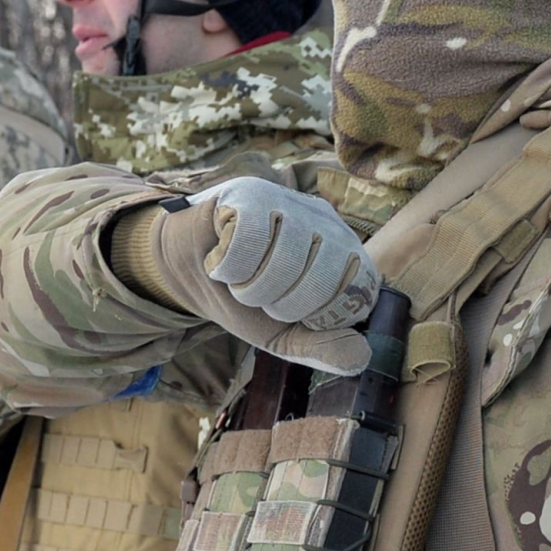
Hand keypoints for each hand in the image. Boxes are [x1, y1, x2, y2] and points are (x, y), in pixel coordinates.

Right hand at [123, 181, 376, 374]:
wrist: (190, 270)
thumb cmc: (244, 300)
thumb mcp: (284, 335)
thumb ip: (321, 348)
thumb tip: (361, 357)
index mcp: (346, 256)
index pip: (358, 293)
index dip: (319, 316)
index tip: (293, 313)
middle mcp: (326, 223)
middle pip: (320, 279)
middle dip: (280, 305)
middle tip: (261, 295)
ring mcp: (290, 202)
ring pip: (283, 262)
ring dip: (249, 287)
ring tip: (240, 277)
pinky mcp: (252, 193)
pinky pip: (248, 241)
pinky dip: (225, 264)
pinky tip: (221, 257)